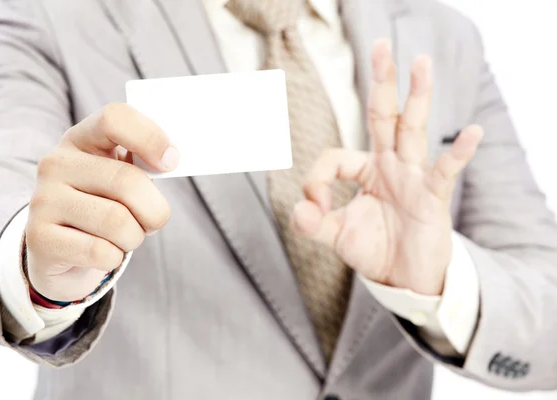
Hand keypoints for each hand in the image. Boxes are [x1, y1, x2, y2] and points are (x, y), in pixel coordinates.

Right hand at [26, 103, 177, 301]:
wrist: (60, 252)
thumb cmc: (103, 207)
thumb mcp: (120, 178)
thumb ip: (143, 164)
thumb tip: (170, 159)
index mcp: (81, 139)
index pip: (115, 118)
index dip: (151, 138)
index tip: (171, 162)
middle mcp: (56, 163)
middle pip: (127, 181)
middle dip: (154, 210)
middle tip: (152, 220)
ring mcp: (43, 200)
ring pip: (117, 222)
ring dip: (134, 237)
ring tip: (125, 237)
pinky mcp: (39, 238)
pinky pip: (100, 252)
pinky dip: (114, 258)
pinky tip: (104, 253)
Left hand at [292, 40, 482, 295]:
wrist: (405, 278)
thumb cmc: (374, 249)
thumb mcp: (336, 236)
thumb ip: (312, 223)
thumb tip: (297, 209)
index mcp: (366, 170)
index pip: (335, 157)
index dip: (316, 180)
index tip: (314, 208)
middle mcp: (390, 165)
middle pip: (384, 116)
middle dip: (382, 83)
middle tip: (381, 46)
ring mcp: (412, 177)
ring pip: (412, 131)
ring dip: (416, 97)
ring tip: (421, 63)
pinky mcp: (432, 197)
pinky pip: (444, 171)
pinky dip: (457, 153)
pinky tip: (472, 132)